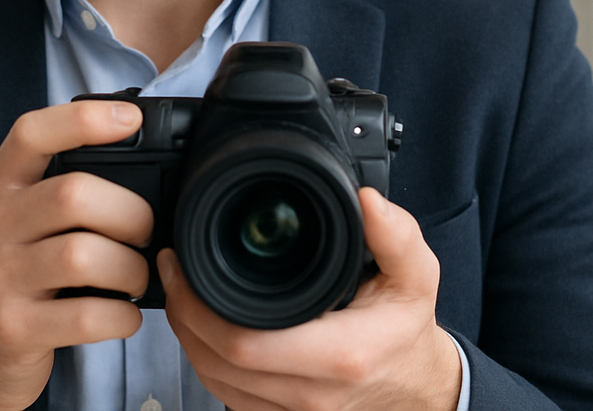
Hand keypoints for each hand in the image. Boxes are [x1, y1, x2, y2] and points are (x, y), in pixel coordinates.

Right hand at [0, 101, 152, 410]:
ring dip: (131, 269)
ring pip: (84, 255)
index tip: (131, 119)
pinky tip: (124, 315)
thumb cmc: (10, 277)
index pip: (31, 134)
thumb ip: (56, 189)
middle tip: (145, 233)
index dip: (83, 119)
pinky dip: (123, 316)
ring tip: (134, 277)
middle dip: (131, 213)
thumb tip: (138, 164)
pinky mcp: (12, 330)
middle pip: (73, 194)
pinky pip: (88, 315)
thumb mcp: (15, 222)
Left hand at [162, 187, 461, 410]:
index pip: (243, 342)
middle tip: (173, 270)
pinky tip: (205, 328)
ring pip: (214, 382)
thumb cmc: (408, 332)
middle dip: (183, 314)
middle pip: (216, 363)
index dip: (197, 305)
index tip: (182, 264)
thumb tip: (368, 200)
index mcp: (341, 356)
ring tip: (182, 293)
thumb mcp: (416, 276)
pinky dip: (209, 361)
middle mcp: (312, 395)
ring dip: (189, 338)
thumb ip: (396, 236)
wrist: (419, 390)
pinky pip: (228, 396)